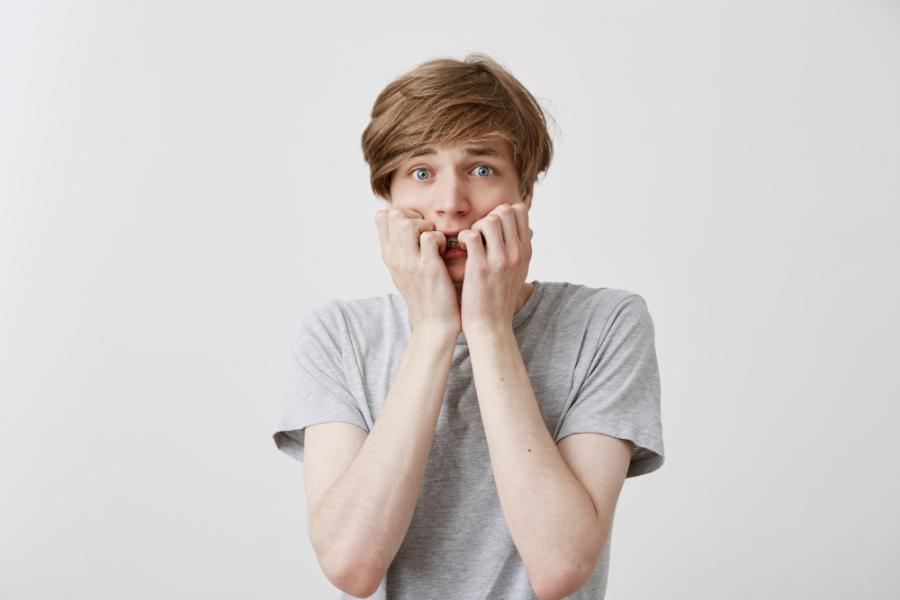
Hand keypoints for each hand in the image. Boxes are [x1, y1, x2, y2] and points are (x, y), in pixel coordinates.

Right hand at [375, 207, 461, 335]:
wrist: (433, 325)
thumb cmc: (425, 296)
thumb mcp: (404, 271)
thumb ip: (402, 249)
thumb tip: (404, 225)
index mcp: (388, 256)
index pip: (382, 217)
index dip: (402, 213)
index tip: (417, 227)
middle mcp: (395, 258)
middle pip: (395, 215)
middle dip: (415, 217)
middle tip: (428, 233)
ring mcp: (410, 263)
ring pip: (407, 223)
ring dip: (426, 226)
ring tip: (435, 243)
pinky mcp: (428, 269)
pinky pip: (430, 237)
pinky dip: (440, 240)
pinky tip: (444, 252)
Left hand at [457, 201, 532, 333]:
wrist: (491, 326)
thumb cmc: (500, 298)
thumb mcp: (518, 271)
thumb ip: (519, 249)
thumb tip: (522, 227)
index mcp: (526, 251)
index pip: (520, 210)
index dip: (502, 212)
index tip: (492, 228)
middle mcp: (516, 253)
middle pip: (504, 211)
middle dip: (487, 217)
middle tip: (479, 235)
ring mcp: (499, 260)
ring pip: (488, 220)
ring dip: (475, 227)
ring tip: (470, 243)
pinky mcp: (480, 268)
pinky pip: (470, 236)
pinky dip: (462, 238)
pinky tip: (462, 249)